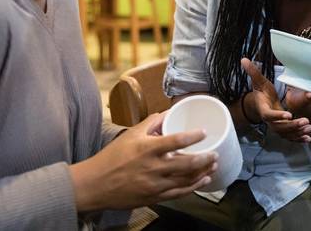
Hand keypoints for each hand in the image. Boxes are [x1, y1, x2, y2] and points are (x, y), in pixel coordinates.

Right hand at [70, 113, 217, 211]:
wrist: (95, 185)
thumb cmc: (112, 158)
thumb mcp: (130, 135)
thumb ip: (150, 123)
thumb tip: (167, 113)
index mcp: (148, 149)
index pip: (176, 141)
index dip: (193, 136)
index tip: (204, 132)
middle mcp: (153, 167)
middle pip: (187, 164)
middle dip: (205, 158)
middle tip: (215, 153)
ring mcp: (155, 184)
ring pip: (186, 180)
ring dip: (203, 173)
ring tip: (214, 165)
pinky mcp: (154, 197)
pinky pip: (179, 193)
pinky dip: (193, 187)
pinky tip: (203, 181)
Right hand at [241, 58, 310, 142]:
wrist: (261, 104)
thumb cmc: (261, 92)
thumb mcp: (259, 81)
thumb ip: (253, 72)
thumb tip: (243, 59)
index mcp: (264, 109)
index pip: (269, 115)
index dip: (278, 115)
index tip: (289, 114)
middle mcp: (269, 121)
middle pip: (279, 127)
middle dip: (293, 125)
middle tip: (305, 121)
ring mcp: (275, 127)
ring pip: (285, 134)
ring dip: (298, 133)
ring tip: (310, 128)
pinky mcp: (281, 130)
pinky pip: (289, 137)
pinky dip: (298, 139)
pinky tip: (308, 139)